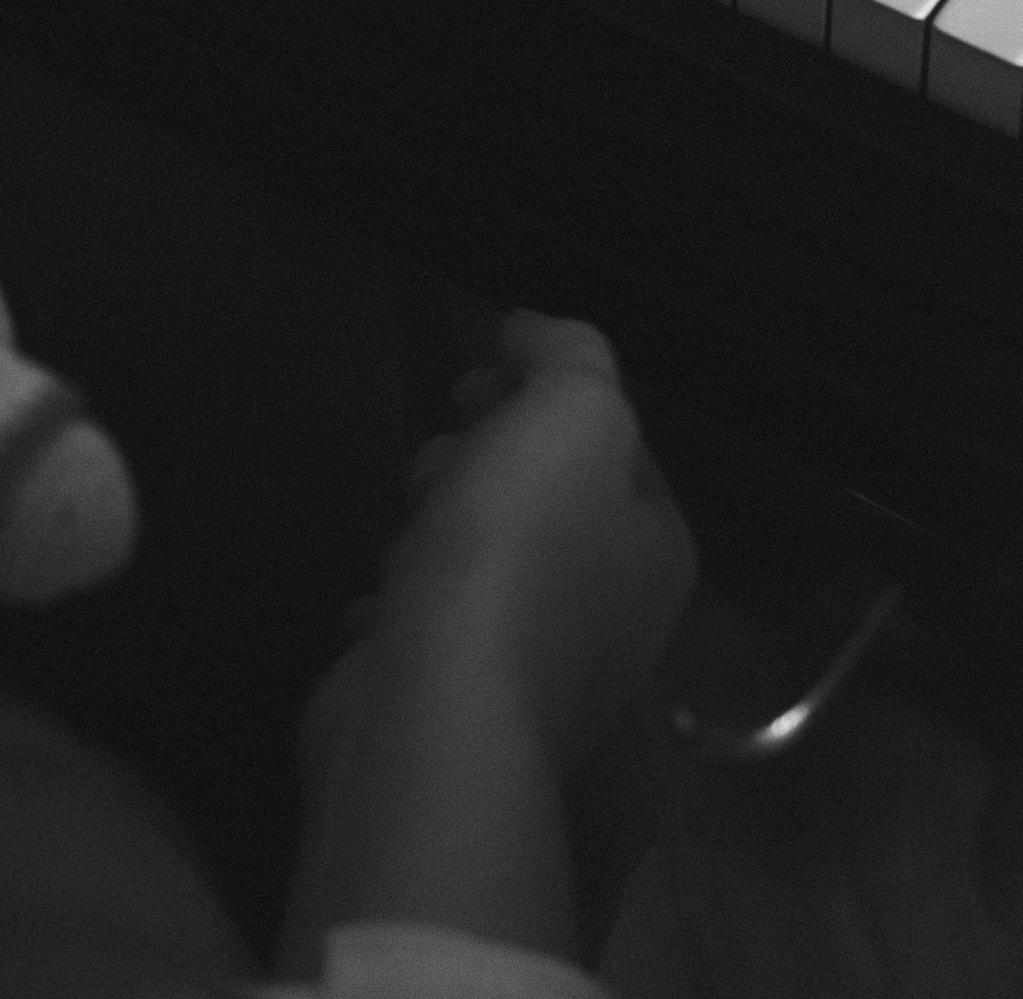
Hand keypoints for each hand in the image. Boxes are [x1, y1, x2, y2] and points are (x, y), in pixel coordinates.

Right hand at [375, 311, 697, 768]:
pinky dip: (405, 601)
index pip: (612, 445)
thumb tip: (534, 334)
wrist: (437, 706)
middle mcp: (613, 618)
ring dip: (442, 524)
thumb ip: (569, 355)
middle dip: (489, 456)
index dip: (546, 394)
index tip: (481, 373)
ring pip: (485, 561)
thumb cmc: (516, 550)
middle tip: (446, 446)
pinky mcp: (461, 706)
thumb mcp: (573, 412)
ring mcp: (537, 672)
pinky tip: (384, 594)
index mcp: (655, 550)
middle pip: (547, 501)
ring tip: (413, 517)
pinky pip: (431, 626)